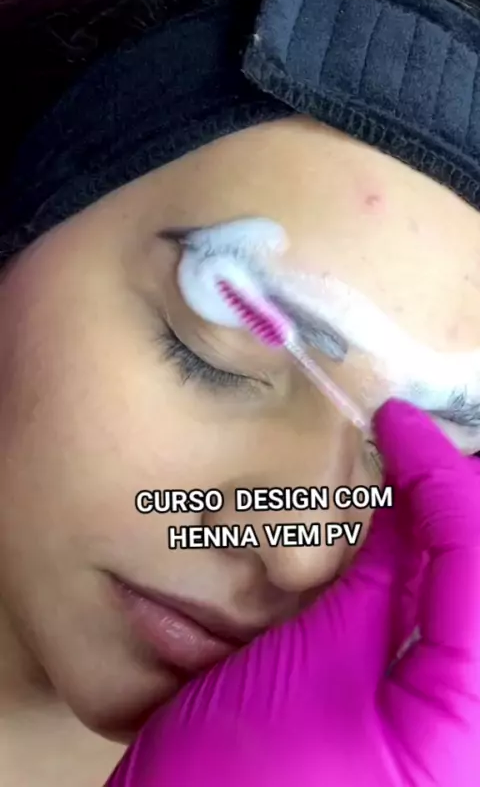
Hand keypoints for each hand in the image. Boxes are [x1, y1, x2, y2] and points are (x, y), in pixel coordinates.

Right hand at [106, 400, 479, 786]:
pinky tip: (394, 546)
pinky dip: (426, 577)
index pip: (479, 563)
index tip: (396, 422)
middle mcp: (476, 728)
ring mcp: (450, 729)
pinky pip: (442, 632)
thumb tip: (405, 503)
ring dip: (445, 535)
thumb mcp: (310, 671)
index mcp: (472, 724)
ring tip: (410, 480)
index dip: (442, 478)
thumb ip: (374, 583)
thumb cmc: (237, 784)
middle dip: (457, 503)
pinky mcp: (424, 730)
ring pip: (467, 599)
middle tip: (416, 447)